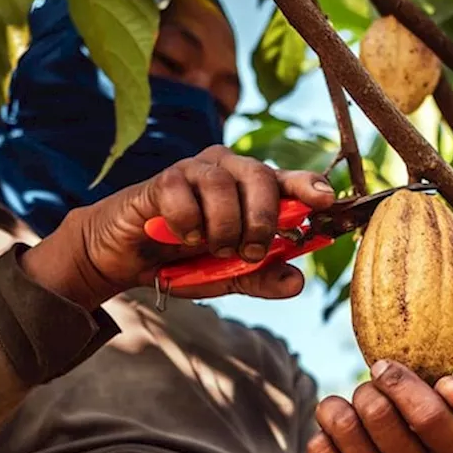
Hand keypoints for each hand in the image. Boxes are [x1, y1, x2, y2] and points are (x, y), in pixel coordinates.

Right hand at [22, 145, 336, 308]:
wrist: (126, 259)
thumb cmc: (182, 260)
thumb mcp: (227, 277)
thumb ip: (261, 277)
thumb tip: (297, 281)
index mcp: (252, 190)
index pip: (288, 180)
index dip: (309, 185)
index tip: (326, 200)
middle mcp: (228, 170)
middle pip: (262, 178)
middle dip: (260, 221)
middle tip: (246, 252)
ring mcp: (195, 170)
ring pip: (224, 187)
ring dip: (222, 227)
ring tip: (211, 247)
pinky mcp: (164, 178)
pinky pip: (184, 195)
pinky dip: (187, 224)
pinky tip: (179, 236)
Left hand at [307, 360, 452, 452]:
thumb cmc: (424, 428)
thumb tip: (448, 387)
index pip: (427, 415)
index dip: (399, 382)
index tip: (383, 367)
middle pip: (377, 412)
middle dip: (366, 389)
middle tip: (370, 394)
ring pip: (342, 424)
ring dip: (339, 407)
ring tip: (352, 413)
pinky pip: (318, 448)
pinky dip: (323, 433)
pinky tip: (340, 441)